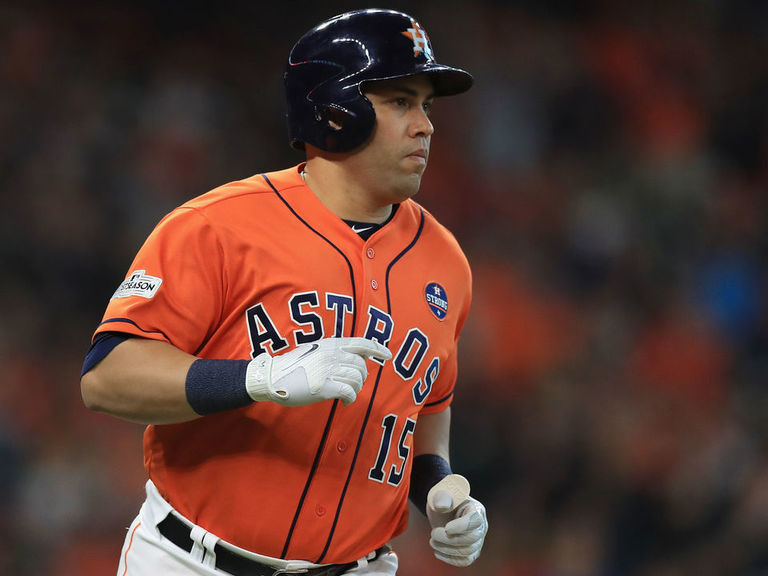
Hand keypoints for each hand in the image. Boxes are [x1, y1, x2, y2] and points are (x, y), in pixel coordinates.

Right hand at [245, 337, 391, 406]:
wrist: (272, 377)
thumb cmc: (293, 366)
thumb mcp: (315, 350)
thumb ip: (334, 351)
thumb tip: (358, 357)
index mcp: (330, 344)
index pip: (360, 343)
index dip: (377, 348)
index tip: (387, 355)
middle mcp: (330, 354)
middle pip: (361, 365)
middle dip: (361, 377)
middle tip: (353, 385)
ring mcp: (327, 370)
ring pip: (357, 379)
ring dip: (356, 389)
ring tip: (347, 393)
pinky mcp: (322, 386)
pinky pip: (349, 392)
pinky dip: (351, 398)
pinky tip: (345, 401)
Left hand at [426, 475, 487, 566]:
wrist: (442, 510)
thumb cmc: (443, 500)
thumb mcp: (441, 493)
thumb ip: (441, 496)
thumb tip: (441, 505)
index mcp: (476, 509)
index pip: (475, 521)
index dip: (461, 527)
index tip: (446, 528)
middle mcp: (481, 526)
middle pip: (471, 539)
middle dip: (450, 539)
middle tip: (433, 533)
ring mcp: (478, 540)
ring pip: (468, 551)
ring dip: (447, 549)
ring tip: (432, 541)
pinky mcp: (471, 551)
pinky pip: (465, 560)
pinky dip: (450, 559)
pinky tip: (438, 551)